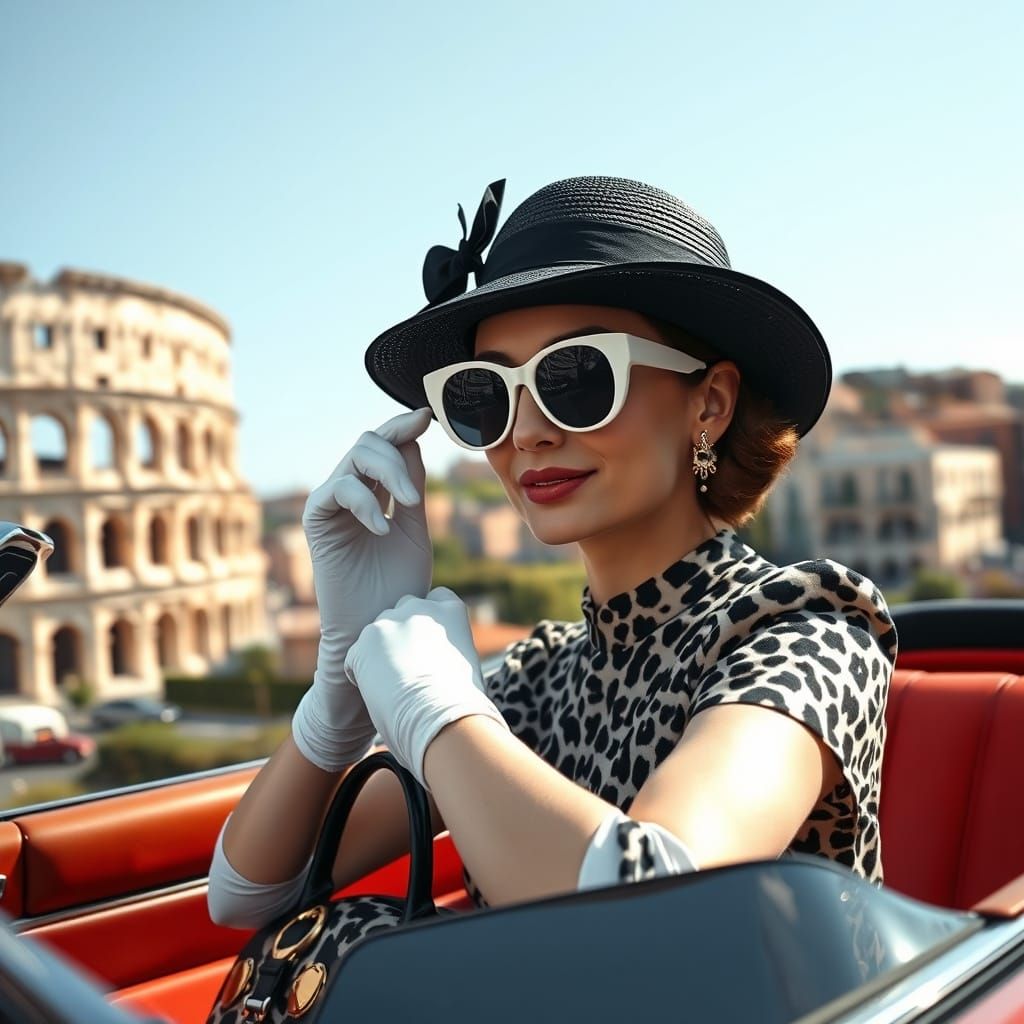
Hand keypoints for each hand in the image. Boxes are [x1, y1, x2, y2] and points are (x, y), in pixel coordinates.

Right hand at [292, 408, 433, 771]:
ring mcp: (333, 504)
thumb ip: (411, 488)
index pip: (387, 444)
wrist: (375, 628)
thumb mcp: (414, 530)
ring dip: (388, 473)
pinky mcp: (317, 521)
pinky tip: (383, 528)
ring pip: (356, 456)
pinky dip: (365, 503)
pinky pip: (338, 489)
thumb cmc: (397, 587)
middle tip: (416, 494)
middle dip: (398, 454)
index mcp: (376, 491)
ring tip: (409, 505)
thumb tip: (415, 442)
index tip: (428, 415)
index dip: (404, 424)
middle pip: (370, 441)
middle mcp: (352, 491)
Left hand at [343, 587, 509, 787]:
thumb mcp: (469, 665)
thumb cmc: (464, 703)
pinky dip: (361, 673)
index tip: (429, 643)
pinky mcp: (363, 644)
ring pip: (377, 633)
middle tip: (408, 667)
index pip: (437, 598)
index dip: (430, 621)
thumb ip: (452, 651)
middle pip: (404, 610)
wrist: (442, 717)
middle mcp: (419, 608)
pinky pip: (355, 657)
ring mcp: (389, 623)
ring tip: (391, 685)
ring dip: (380, 652)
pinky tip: (377, 694)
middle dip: (403, 633)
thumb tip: (445, 666)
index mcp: (451, 611)